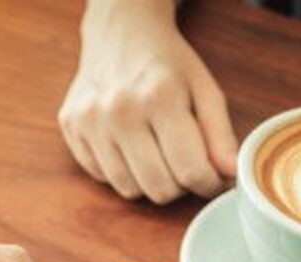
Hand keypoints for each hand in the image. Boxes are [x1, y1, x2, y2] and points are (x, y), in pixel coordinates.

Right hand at [57, 0, 236, 203]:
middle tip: (184, 165)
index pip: (190, 171)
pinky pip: (102, 177)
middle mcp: (119, 110)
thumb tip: (230, 173)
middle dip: (180, 186)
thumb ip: (220, 134)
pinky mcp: (71, 128)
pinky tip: (130, 146)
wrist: (120, 32)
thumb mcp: (204, 88)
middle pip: (159, 188)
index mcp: (159, 97)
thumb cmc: (167, 63)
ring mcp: (89, 121)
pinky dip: (122, 172)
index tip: (212, 178)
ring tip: (157, 153)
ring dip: (150, 181)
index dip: (208, 184)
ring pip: (129, 189)